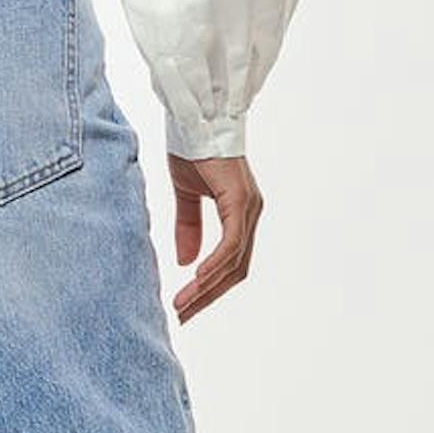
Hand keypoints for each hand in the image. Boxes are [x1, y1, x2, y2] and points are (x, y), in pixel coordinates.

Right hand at [169, 153, 262, 323]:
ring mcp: (248, 208)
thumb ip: (188, 227)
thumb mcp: (186, 194)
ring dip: (207, 287)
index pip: (231, 262)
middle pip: (236, 269)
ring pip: (234, 262)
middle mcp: (250, 213)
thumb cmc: (192, 149)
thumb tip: (186, 262)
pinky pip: (231, 244)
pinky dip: (215, 265)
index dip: (210, 287)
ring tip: (183, 305)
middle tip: (183, 315)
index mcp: (240, 213)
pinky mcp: (240, 202)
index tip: (187, 305)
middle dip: (209, 295)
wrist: (195, 117)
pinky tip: (197, 280)